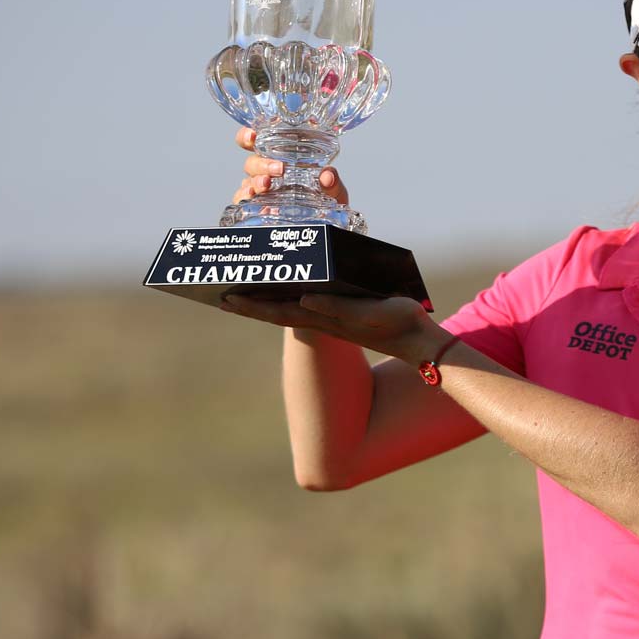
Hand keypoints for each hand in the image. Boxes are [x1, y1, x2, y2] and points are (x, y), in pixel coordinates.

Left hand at [219, 292, 442, 363]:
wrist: (417, 341)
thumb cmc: (397, 323)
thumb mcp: (369, 314)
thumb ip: (337, 309)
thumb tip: (304, 300)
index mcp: (324, 318)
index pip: (279, 311)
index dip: (253, 305)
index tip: (227, 299)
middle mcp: (322, 319)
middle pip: (276, 312)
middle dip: (248, 305)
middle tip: (220, 299)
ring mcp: (330, 319)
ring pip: (287, 311)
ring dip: (262, 305)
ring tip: (240, 298)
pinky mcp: (340, 316)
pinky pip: (304, 308)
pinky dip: (285, 301)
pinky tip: (280, 297)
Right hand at [232, 127, 349, 203]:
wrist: (328, 226)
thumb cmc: (327, 200)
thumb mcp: (334, 190)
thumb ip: (333, 182)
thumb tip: (327, 175)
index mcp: (281, 159)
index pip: (258, 143)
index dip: (248, 136)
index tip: (253, 135)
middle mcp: (268, 173)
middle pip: (252, 163)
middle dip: (261, 163)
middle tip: (279, 168)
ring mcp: (262, 191)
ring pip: (248, 180)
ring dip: (256, 180)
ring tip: (267, 183)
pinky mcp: (258, 209)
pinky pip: (243, 200)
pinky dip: (245, 197)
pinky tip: (253, 196)